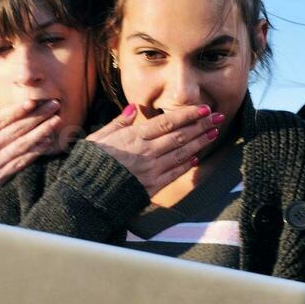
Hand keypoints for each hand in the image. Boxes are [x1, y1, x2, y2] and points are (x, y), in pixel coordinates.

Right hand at [0, 97, 60, 213]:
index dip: (15, 111)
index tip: (31, 101)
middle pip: (15, 130)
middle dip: (36, 116)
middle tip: (54, 104)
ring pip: (22, 145)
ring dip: (41, 132)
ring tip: (56, 121)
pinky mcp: (1, 178)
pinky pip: (22, 163)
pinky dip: (36, 152)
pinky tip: (48, 143)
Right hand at [83, 103, 223, 197]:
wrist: (86, 195)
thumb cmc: (90, 163)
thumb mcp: (99, 137)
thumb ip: (119, 122)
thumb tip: (134, 109)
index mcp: (134, 137)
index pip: (168, 122)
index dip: (189, 114)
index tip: (204, 108)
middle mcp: (146, 152)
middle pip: (180, 136)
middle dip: (201, 125)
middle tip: (218, 117)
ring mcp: (151, 170)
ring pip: (182, 153)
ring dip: (200, 143)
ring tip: (213, 133)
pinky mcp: (152, 186)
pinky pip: (174, 173)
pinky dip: (187, 164)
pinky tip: (197, 157)